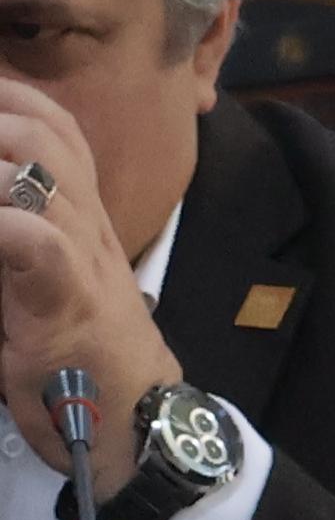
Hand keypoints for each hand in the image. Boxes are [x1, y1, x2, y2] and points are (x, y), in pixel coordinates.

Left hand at [0, 79, 173, 496]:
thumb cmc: (76, 359)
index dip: (7, 94)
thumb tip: (2, 212)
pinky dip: (2, 224)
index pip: (54, 124)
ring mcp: (83, 259)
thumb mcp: (44, 283)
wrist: (136, 425)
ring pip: (41, 168)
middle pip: (45, 129)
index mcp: (81, 215)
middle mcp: (88, 224)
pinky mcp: (65, 303)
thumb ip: (20, 238)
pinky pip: (34, 241)